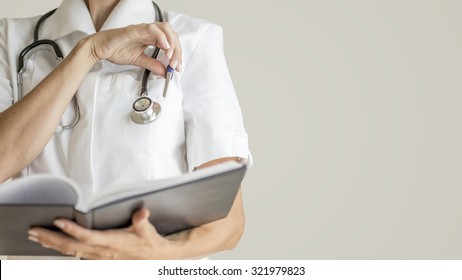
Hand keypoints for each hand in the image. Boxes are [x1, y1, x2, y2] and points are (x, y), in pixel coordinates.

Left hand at [28, 209, 178, 258]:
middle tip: (33, 230)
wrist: (154, 259)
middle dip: (50, 239)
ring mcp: (98, 257)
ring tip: (36, 236)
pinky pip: (75, 254)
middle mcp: (102, 252)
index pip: (88, 237)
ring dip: (51, 244)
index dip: (72, 230)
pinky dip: (61, 248)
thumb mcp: (147, 229)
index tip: (58, 221)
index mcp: (113, 242)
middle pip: (71, 247)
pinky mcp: (97, 259)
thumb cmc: (148, 242)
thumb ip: (142, 220)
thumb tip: (142, 213)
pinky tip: (52, 243)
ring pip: (70, 252)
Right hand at [85, 22, 181, 75]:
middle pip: (171, 34)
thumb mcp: (139, 61)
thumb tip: (166, 72)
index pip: (171, 42)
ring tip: (171, 55)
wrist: (99, 48)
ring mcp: (142, 29)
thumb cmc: (117, 50)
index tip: (177, 67)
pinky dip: (160, 36)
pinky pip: (150, 28)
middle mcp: (149, 31)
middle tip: (175, 64)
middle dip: (177, 50)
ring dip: (171, 41)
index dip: (177, 54)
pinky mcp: (133, 30)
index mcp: (151, 38)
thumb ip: (153, 65)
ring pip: (164, 28)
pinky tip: (164, 46)